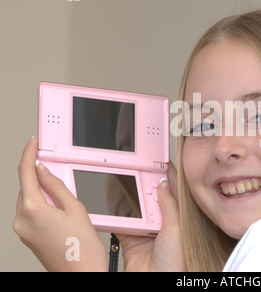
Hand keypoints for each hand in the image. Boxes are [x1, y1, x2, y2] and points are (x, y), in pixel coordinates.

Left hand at [13, 138, 107, 270]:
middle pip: (25, 187)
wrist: (81, 274)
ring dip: (41, 190)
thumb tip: (44, 171)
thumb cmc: (81, 248)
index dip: (28, 154)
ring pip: (28, 199)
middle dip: (38, 174)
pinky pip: (31, 212)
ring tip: (63, 193)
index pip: (25, 173)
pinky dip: (42, 204)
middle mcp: (21, 220)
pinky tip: (59, 207)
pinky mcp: (28, 237)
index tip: (32, 143)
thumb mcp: (75, 208)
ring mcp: (23, 231)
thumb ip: (57, 186)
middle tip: (54, 164)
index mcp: (32, 209)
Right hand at [116, 161, 185, 270]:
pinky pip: (121, 220)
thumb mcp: (175, 229)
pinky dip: (115, 211)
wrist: (154, 284)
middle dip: (143, 181)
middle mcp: (161, 220)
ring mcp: (145, 228)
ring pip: (135, 204)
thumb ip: (169, 206)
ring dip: (128, 194)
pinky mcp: (130, 236)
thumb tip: (164, 184)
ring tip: (122, 179)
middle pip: (150, 194)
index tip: (159, 158)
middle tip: (135, 167)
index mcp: (176, 216)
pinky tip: (112, 201)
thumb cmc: (174, 264)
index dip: (166, 173)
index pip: (173, 189)